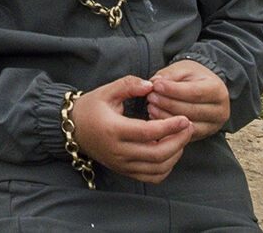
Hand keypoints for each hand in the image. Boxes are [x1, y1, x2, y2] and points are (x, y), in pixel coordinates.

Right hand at [70, 77, 191, 183]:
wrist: (73, 130)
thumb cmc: (91, 108)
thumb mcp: (107, 91)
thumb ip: (129, 85)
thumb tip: (151, 85)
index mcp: (113, 130)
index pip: (148, 132)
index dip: (169, 126)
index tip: (184, 119)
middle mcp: (118, 151)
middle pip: (157, 154)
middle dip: (178, 141)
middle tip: (189, 127)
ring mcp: (122, 164)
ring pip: (157, 168)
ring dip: (175, 155)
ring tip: (182, 138)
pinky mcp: (124, 171)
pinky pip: (151, 177)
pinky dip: (166, 167)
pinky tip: (170, 152)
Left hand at [146, 60, 230, 140]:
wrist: (203, 88)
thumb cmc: (193, 77)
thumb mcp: (183, 69)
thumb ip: (170, 74)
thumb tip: (155, 83)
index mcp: (217, 90)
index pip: (195, 92)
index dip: (174, 90)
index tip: (156, 85)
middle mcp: (220, 110)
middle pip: (191, 110)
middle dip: (168, 104)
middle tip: (151, 97)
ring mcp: (213, 126)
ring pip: (187, 125)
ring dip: (166, 116)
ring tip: (151, 106)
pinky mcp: (203, 135)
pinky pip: (184, 134)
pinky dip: (169, 127)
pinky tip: (156, 118)